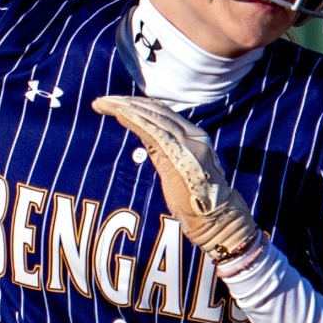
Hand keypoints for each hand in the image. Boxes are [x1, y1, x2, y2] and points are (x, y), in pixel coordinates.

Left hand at [91, 95, 258, 259]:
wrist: (219, 221)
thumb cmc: (199, 204)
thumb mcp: (181, 172)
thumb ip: (168, 155)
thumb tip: (152, 146)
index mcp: (194, 137)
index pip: (163, 114)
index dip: (139, 105)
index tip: (117, 103)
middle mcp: (193, 135)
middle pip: (156, 110)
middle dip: (127, 103)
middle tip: (103, 101)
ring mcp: (187, 144)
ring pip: (151, 116)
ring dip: (124, 107)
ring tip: (103, 104)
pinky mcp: (178, 154)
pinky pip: (152, 131)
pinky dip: (133, 119)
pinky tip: (117, 113)